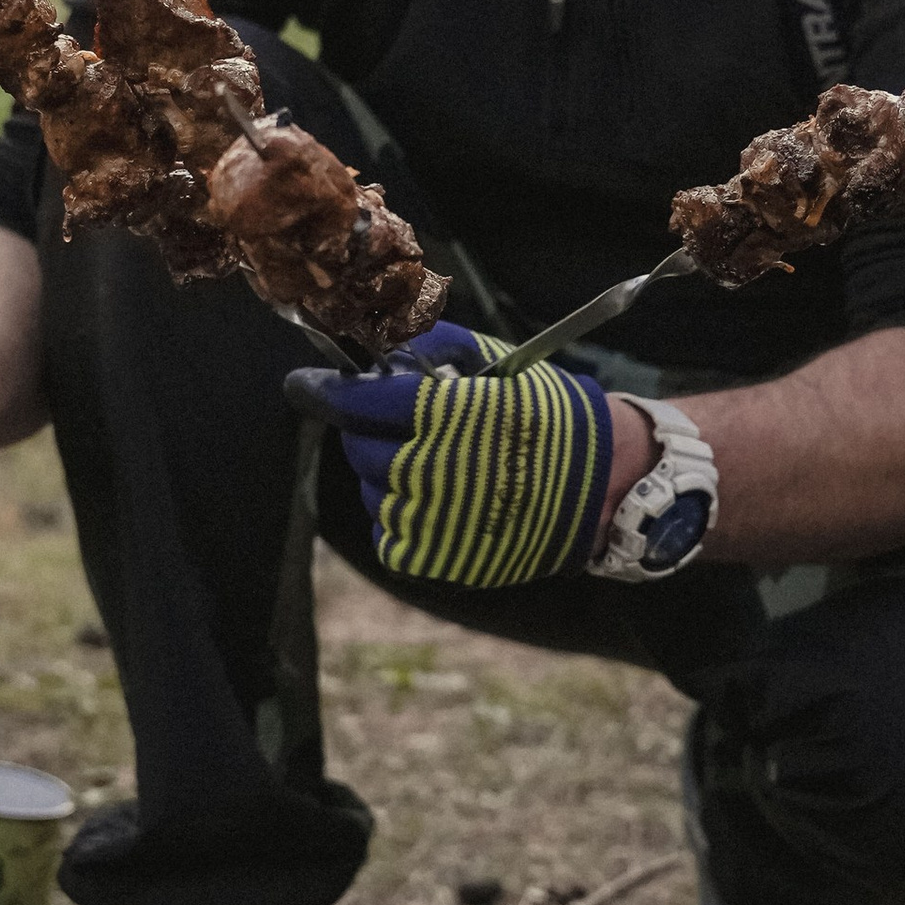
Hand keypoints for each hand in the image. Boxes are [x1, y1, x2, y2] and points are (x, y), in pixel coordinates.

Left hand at [286, 322, 617, 588]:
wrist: (602, 488)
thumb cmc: (548, 416)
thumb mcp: (497, 362)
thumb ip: (432, 347)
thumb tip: (377, 353)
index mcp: (446, 415)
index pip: (356, 402)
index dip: (321, 391)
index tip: (302, 385)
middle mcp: (431, 469)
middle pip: (358, 446)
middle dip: (367, 429)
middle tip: (399, 423)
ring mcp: (430, 519)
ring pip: (369, 489)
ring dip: (385, 472)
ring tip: (433, 463)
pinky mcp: (434, 557)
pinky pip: (387, 530)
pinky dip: (400, 512)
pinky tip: (437, 497)